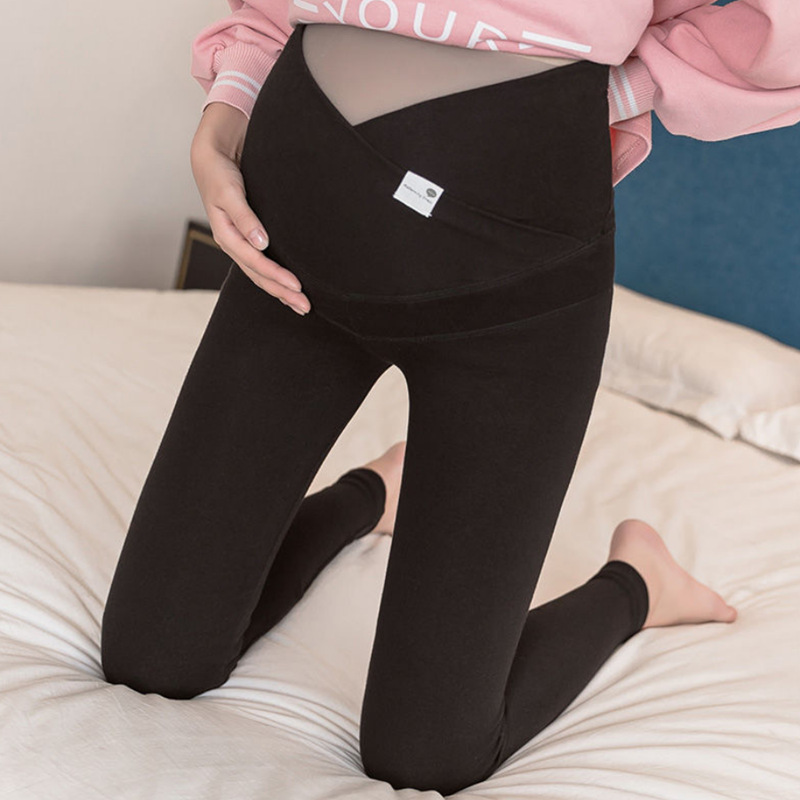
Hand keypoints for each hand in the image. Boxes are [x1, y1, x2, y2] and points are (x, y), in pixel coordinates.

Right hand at [190, 102, 310, 314]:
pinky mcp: (247, 238)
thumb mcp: (229, 193)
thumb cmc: (219, 175)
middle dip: (282, 292)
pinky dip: (275, 278)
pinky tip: (287, 287)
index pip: (255, 264)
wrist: (212, 159)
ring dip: (280, 290)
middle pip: (259, 276)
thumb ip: (245, 218)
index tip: (297, 287)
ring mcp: (240, 243)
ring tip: (300, 304)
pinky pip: (261, 265)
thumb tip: (261, 243)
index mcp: (227, 236)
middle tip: (305, 307)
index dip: (276, 277)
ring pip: (260, 274)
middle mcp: (234, 244)